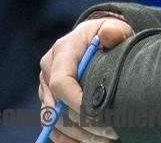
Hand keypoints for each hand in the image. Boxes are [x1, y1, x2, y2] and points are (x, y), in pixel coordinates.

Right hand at [38, 17, 133, 141]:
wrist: (96, 41)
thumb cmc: (108, 36)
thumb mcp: (114, 28)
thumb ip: (114, 31)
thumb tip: (110, 35)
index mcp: (62, 51)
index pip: (61, 82)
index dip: (78, 103)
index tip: (102, 118)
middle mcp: (48, 69)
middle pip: (57, 106)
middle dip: (85, 124)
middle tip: (113, 132)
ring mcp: (45, 87)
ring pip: (55, 121)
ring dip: (81, 135)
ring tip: (108, 138)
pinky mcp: (48, 101)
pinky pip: (52, 127)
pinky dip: (68, 140)